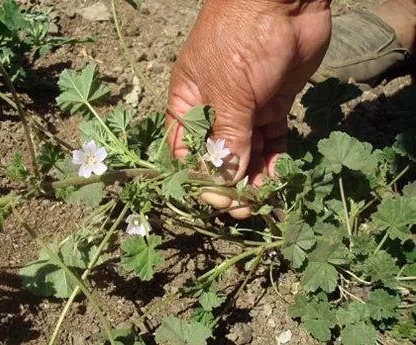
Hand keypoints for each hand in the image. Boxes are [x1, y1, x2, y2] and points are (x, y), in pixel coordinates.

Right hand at [165, 0, 331, 217]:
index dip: (197, 178)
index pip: (185, 151)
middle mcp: (214, 109)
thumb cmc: (242, 39)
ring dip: (253, 178)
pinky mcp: (273, 107)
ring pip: (246, 153)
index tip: (215, 199)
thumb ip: (226, 138)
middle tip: (244, 207)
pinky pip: (271, 142)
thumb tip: (223, 182)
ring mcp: (245, 109)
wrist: (286, 1)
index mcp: (188, 103)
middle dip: (228, 183)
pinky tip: (278, 179)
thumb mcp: (228, 91)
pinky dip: (274, 161)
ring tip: (263, 200)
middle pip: (217, 156)